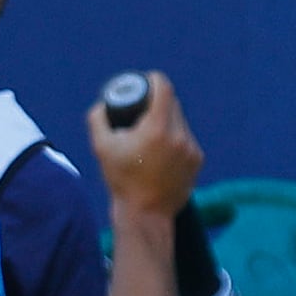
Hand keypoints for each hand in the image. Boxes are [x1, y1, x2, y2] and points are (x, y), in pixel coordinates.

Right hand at [89, 74, 205, 217]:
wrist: (145, 214)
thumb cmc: (121, 180)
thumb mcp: (101, 148)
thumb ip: (98, 119)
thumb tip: (102, 104)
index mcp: (157, 128)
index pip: (163, 88)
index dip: (152, 80)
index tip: (144, 83)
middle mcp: (179, 135)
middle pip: (172, 103)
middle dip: (157, 102)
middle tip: (142, 111)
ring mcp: (191, 148)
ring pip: (180, 121)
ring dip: (167, 122)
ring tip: (151, 137)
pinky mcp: (197, 159)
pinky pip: (186, 139)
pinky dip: (174, 140)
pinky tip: (162, 154)